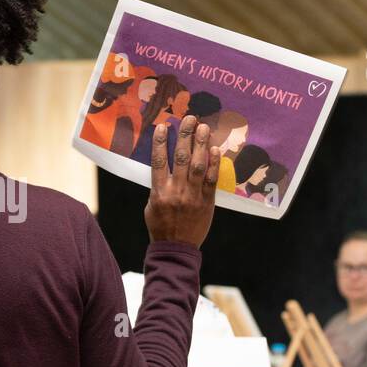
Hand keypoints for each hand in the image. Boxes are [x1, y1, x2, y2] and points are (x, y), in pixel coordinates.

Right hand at [144, 118, 219, 246]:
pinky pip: (212, 180)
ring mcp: (193, 195)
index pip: (158, 162)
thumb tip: (164, 168)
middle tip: (189, 118)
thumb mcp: (151, 206)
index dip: (160, 143)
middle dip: (185, 136)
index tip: (163, 126)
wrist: (176, 248)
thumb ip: (158, 187)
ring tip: (203, 127)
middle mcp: (176, 191)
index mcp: (159, 192)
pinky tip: (215, 149)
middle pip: (180, 158)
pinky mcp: (207, 201)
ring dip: (200, 144)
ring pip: (197, 165)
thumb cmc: (161, 227)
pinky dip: (214, 163)